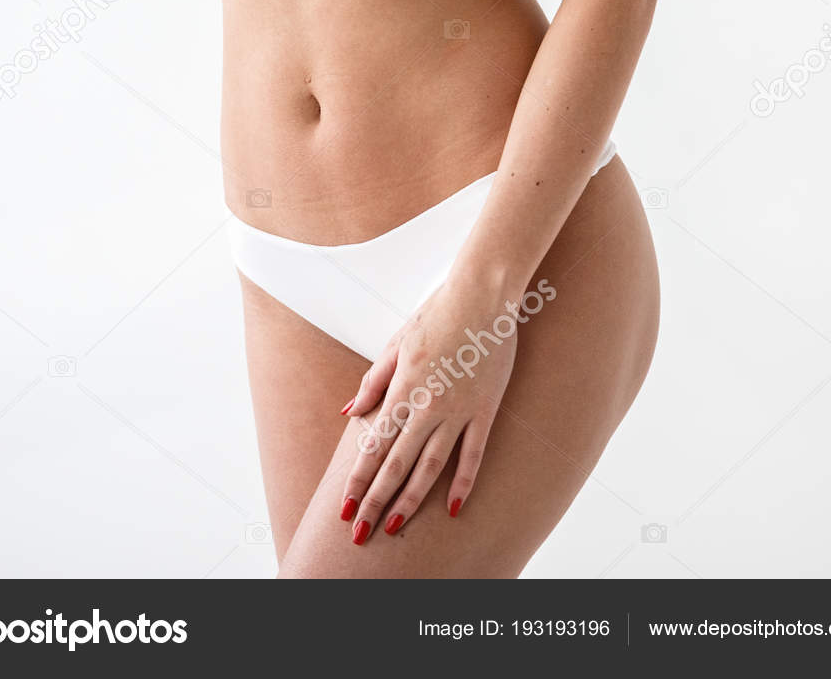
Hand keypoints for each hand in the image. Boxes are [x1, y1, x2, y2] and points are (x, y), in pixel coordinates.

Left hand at [337, 274, 519, 545]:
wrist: (482, 296)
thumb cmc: (436, 314)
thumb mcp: (396, 344)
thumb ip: (373, 382)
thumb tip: (349, 412)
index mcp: (402, 388)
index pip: (374, 445)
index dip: (358, 478)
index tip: (345, 506)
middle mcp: (428, 406)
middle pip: (397, 464)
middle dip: (376, 500)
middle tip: (362, 533)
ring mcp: (459, 411)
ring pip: (430, 466)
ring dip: (411, 500)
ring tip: (395, 525)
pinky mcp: (485, 410)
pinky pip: (473, 454)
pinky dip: (462, 483)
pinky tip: (451, 508)